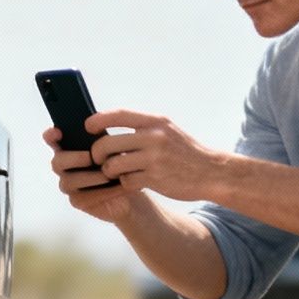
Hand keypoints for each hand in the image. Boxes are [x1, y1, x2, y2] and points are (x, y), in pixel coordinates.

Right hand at [44, 126, 142, 225]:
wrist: (131, 189)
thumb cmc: (118, 163)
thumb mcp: (112, 145)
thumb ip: (101, 136)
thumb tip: (96, 124)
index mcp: (70, 148)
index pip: (53, 140)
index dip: (51, 136)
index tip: (57, 133)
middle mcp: (65, 167)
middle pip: (57, 162)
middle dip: (73, 159)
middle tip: (90, 158)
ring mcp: (69, 184)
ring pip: (68, 181)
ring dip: (90, 177)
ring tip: (109, 175)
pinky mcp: (78, 201)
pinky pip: (83, 197)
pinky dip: (101, 192)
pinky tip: (115, 187)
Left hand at [85, 109, 228, 203]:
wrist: (211, 172)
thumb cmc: (184, 151)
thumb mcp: (167, 130)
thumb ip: (143, 126)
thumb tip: (109, 123)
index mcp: (155, 122)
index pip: (118, 115)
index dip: (98, 120)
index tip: (88, 126)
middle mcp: (154, 137)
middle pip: (107, 143)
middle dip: (96, 153)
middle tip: (97, 159)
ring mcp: (154, 159)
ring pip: (113, 165)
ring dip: (108, 171)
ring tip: (113, 173)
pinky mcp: (155, 179)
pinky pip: (126, 181)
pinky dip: (124, 183)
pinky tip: (129, 182)